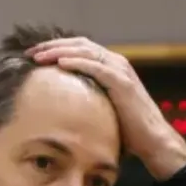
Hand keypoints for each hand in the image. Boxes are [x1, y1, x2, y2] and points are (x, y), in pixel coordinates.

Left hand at [27, 37, 185, 180]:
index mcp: (111, 67)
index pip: (80, 49)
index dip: (57, 48)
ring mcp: (121, 71)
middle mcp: (116, 63)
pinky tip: (60, 63)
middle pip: (80, 44)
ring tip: (40, 55)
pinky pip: (96, 66)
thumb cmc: (129, 132)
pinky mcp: (123, 82)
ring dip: (60, 50)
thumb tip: (61, 110)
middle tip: (32, 52)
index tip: (35, 56)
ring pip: (85, 50)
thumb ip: (87, 101)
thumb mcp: (103, 110)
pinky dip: (77, 62)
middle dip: (53, 46)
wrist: (153, 141)